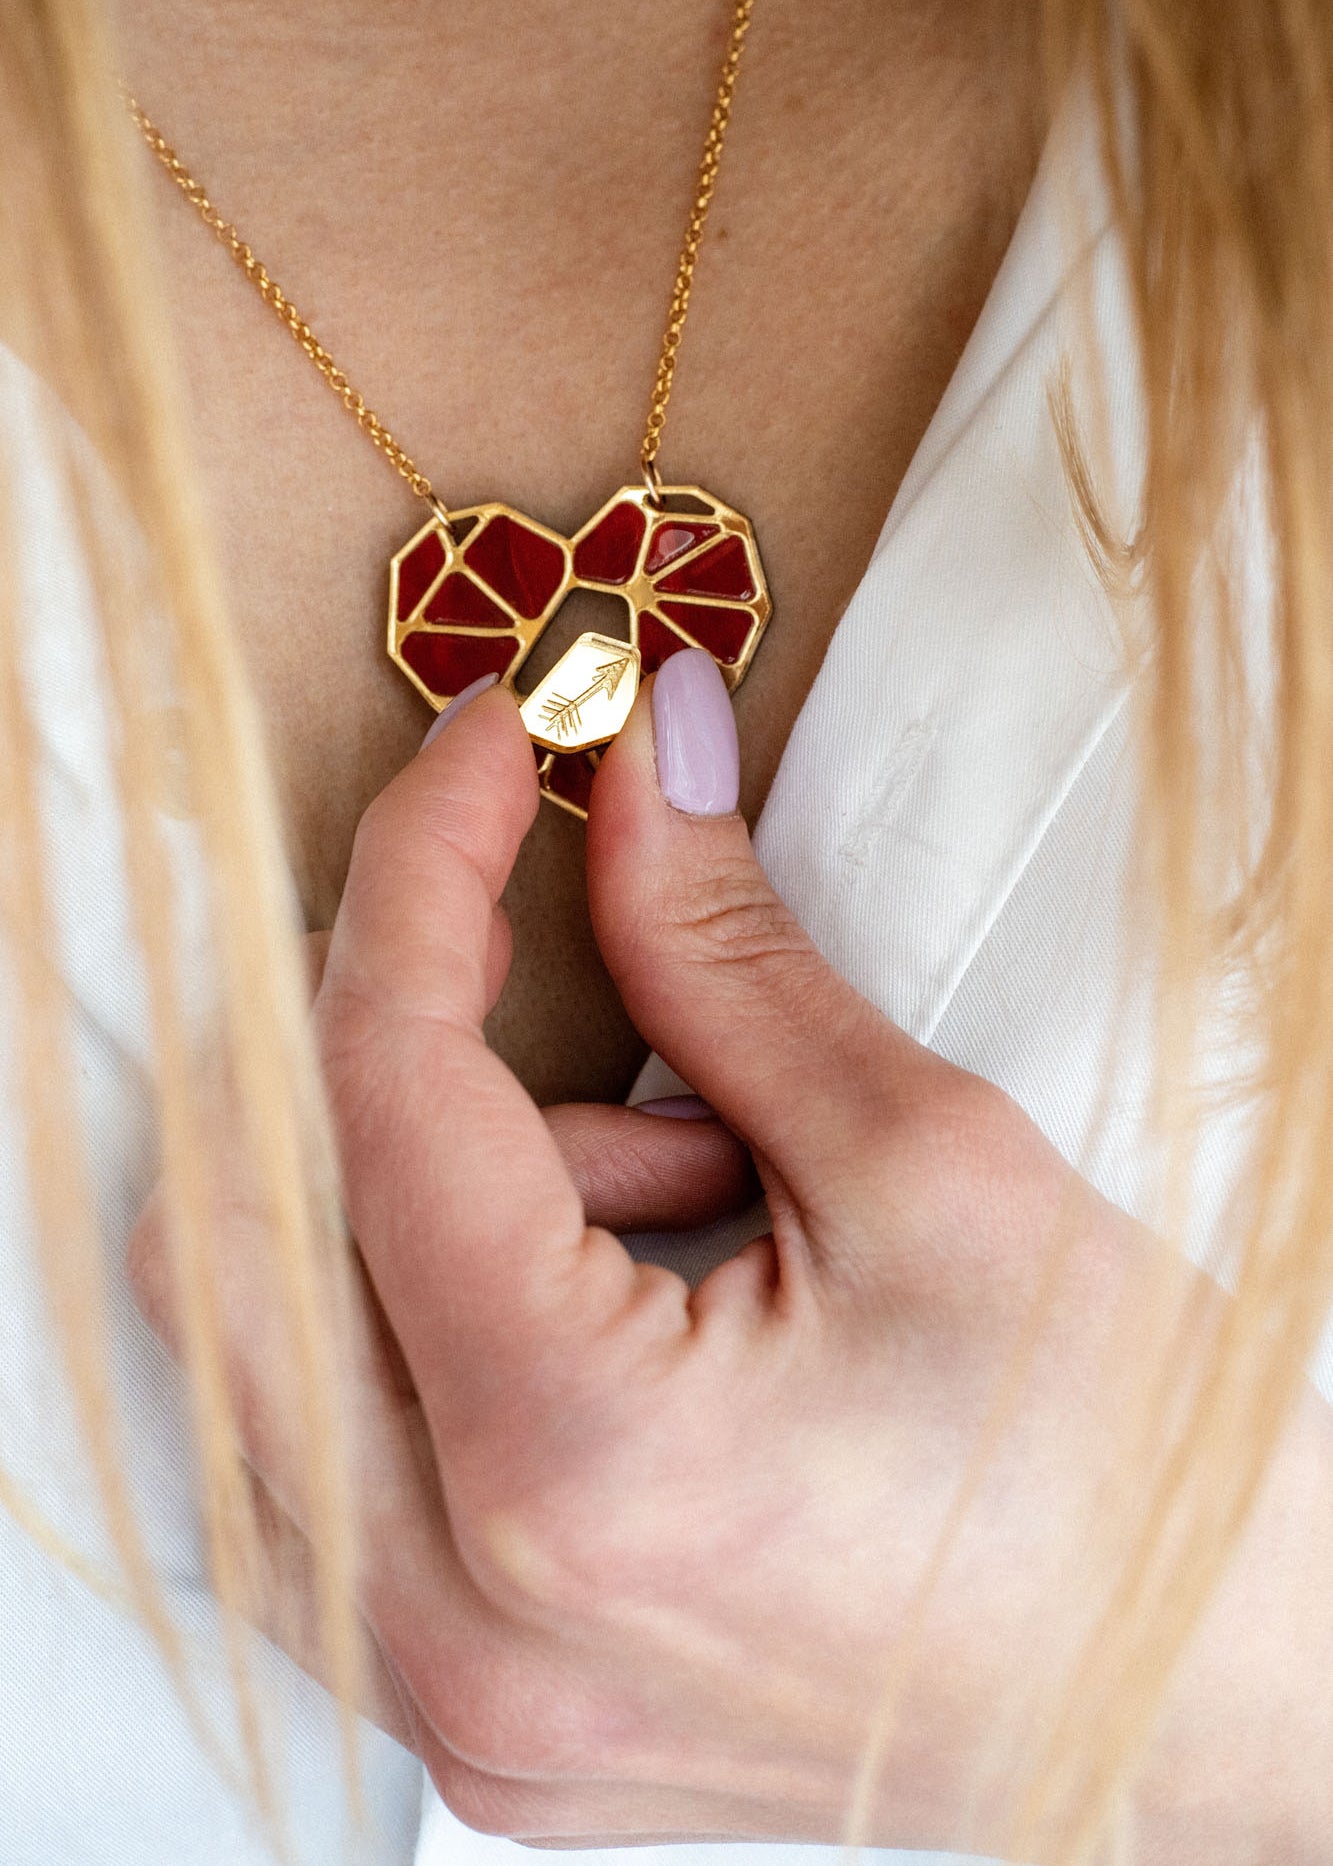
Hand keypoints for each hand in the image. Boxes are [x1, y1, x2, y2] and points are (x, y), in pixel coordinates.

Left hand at [131, 660, 1332, 1860]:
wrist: (1213, 1706)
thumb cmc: (1117, 1469)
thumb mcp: (931, 1168)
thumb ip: (723, 956)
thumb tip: (636, 773)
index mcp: (579, 1468)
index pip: (381, 1092)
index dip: (424, 871)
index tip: (494, 749)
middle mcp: (462, 1618)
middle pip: (226, 1236)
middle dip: (357, 1030)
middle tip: (503, 930)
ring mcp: (454, 1690)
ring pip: (261, 1349)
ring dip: (409, 1192)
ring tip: (663, 1172)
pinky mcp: (478, 1703)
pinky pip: (338, 1457)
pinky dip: (430, 1313)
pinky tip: (621, 1286)